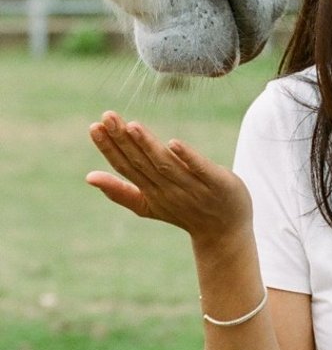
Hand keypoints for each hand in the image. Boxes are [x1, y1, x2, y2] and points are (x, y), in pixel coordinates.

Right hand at [86, 112, 251, 249]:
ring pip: (166, 165)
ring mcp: (192, 187)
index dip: (109, 148)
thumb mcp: (147, 204)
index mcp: (150, 192)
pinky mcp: (217, 183)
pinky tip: (173, 143)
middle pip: (141, 163)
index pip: (125, 167)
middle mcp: (167, 189)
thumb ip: (120, 191)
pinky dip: (187, 157)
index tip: (94, 126)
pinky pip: (201, 169)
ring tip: (132, 125)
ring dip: (148, 146)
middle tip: (107, 116)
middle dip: (122, 140)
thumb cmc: (184, 211)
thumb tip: (88, 176)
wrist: (225, 233)